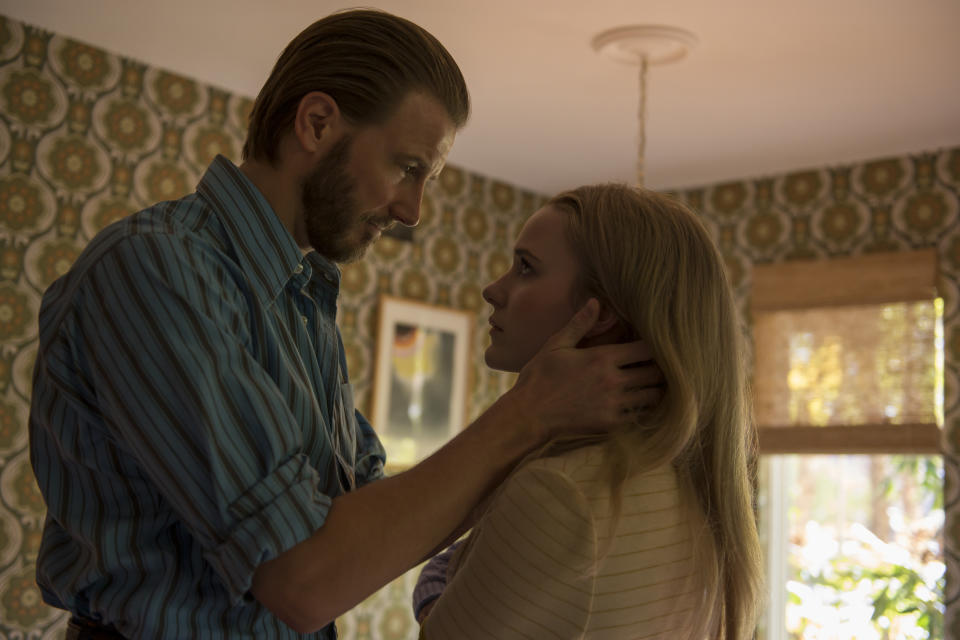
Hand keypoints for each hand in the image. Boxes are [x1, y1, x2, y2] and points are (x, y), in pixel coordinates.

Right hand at [507, 299, 662, 441]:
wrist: (528, 414)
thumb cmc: (539, 377)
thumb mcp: (556, 345)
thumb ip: (580, 324)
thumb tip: (595, 302)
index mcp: (603, 358)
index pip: (646, 349)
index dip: (654, 347)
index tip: (653, 347)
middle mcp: (613, 380)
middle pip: (655, 373)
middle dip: (660, 369)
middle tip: (658, 367)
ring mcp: (614, 404)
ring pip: (652, 396)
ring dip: (654, 389)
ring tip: (650, 385)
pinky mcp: (611, 424)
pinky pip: (640, 416)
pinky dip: (644, 410)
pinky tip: (639, 405)